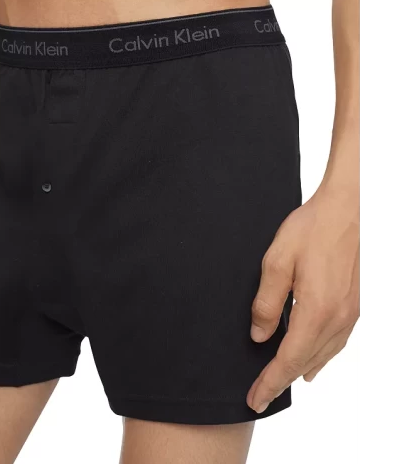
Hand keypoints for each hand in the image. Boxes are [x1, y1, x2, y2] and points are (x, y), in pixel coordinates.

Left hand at [247, 188, 359, 412]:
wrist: (348, 210)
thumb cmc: (312, 230)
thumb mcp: (277, 261)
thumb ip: (266, 302)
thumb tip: (259, 335)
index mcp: (316, 311)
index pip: (289, 359)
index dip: (270, 382)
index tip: (254, 399)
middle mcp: (337, 319)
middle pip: (306, 362)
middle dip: (281, 382)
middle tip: (260, 396)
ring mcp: (350, 314)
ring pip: (323, 355)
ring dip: (300, 371)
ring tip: (281, 383)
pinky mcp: (354, 305)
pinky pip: (335, 343)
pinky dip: (319, 357)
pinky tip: (312, 360)